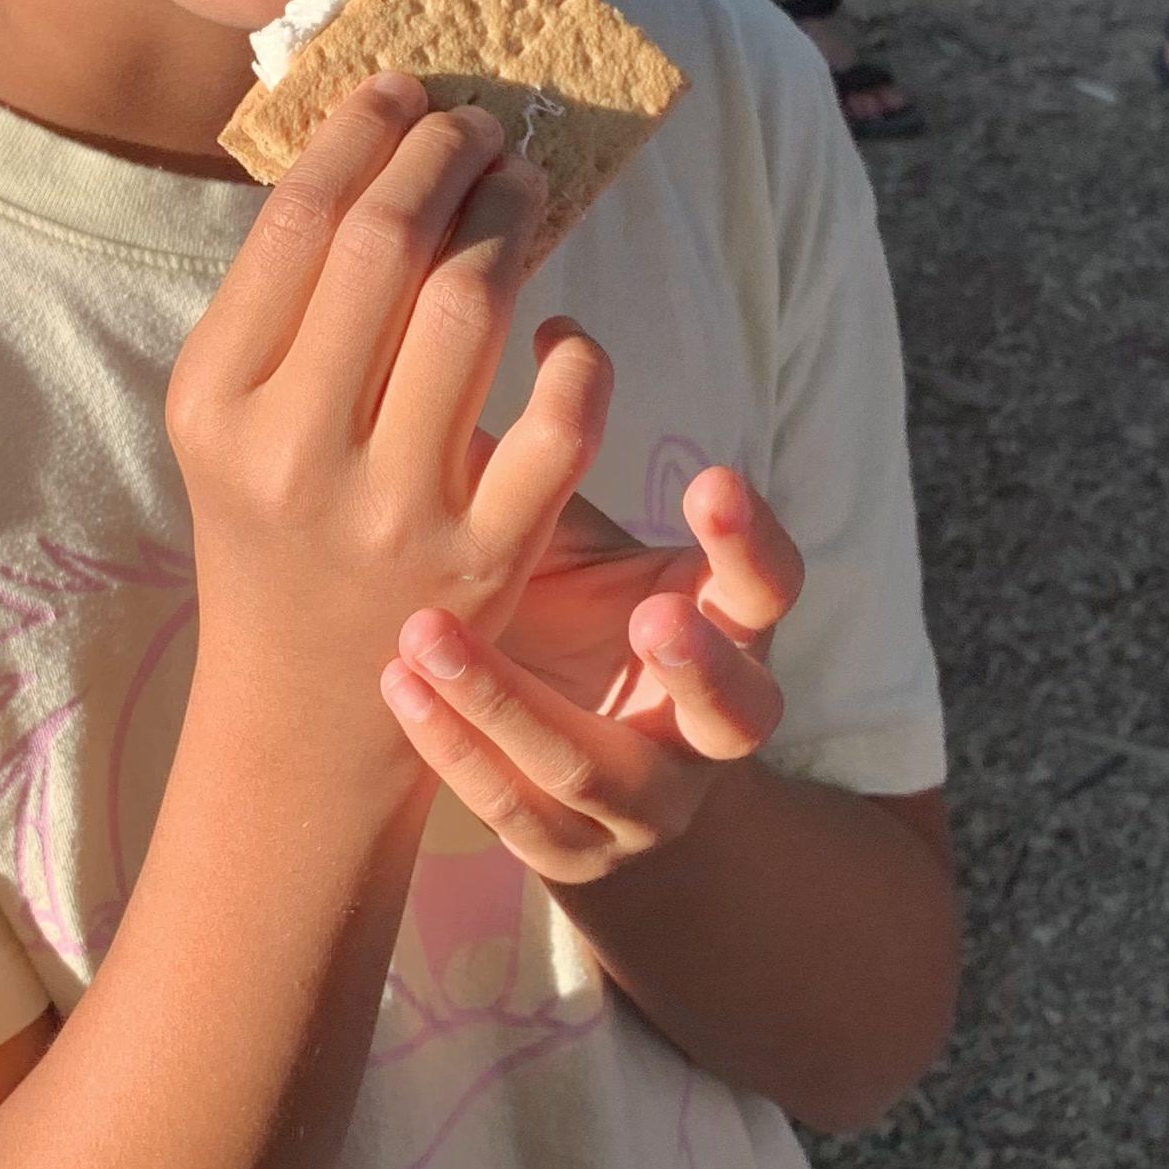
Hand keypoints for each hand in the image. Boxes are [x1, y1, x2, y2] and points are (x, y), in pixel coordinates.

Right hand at [167, 79, 604, 761]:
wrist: (299, 711)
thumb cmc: (275, 527)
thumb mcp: (233, 420)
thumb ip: (284, 303)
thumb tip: (373, 142)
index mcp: (217, 400)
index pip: (299, 223)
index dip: (364, 133)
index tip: (404, 91)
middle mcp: (292, 452)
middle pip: (388, 246)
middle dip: (447, 157)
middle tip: (480, 127)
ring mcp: (390, 512)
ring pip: (472, 310)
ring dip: (513, 222)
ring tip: (524, 191)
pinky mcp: (482, 563)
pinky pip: (557, 423)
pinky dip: (577, 355)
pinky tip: (566, 330)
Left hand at [379, 439, 796, 890]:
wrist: (556, 775)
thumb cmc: (557, 615)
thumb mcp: (565, 544)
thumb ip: (530, 461)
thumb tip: (456, 317)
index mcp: (727, 628)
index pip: (771, 588)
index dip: (751, 543)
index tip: (709, 480)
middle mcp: (709, 725)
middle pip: (738, 708)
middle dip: (699, 665)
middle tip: (653, 616)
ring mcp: (648, 802)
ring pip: (603, 773)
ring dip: (513, 703)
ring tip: (431, 636)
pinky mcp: (573, 852)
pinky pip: (519, 810)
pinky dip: (455, 747)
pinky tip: (397, 685)